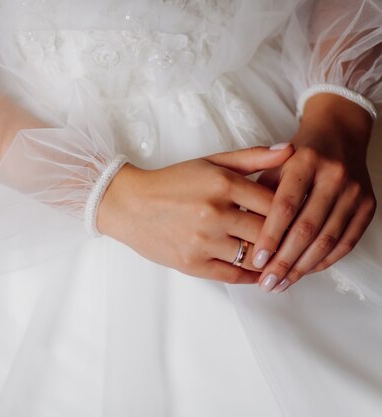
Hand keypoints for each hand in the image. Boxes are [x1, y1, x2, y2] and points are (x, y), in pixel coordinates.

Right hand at [98, 145, 292, 283]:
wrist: (129, 205)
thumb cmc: (171, 182)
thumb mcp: (210, 162)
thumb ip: (252, 157)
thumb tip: (290, 151)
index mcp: (223, 184)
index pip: (277, 201)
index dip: (294, 210)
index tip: (303, 215)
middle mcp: (215, 213)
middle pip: (270, 232)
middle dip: (287, 238)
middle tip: (300, 241)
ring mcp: (203, 241)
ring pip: (255, 257)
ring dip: (271, 259)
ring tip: (282, 258)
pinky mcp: (192, 264)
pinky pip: (235, 275)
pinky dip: (252, 276)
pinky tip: (259, 272)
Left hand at [253, 94, 376, 292]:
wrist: (338, 135)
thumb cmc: (295, 155)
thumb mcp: (271, 164)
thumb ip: (257, 192)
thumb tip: (239, 230)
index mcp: (304, 161)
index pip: (285, 206)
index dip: (271, 236)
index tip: (256, 259)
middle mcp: (333, 175)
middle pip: (307, 227)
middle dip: (285, 260)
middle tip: (268, 282)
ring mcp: (355, 191)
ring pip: (328, 239)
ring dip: (303, 267)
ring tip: (282, 284)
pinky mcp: (369, 205)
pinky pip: (347, 241)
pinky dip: (326, 261)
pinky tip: (306, 272)